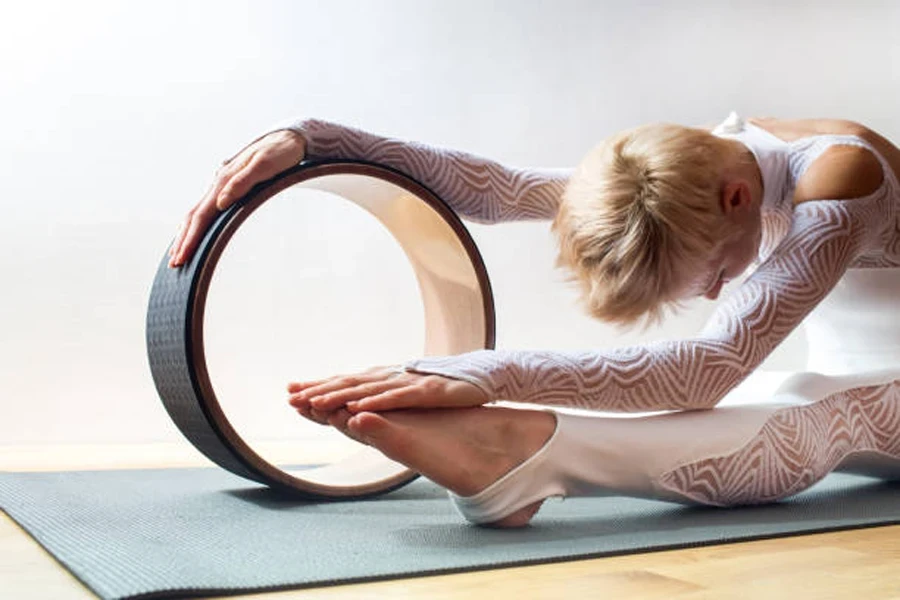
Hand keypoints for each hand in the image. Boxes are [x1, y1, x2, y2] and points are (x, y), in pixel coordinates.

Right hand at [168, 129, 306, 267]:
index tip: (182, 257)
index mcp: (224, 180)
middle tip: (174, 265)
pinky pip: (206, 209)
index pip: (201, 215)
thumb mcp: (266, 165)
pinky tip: (195, 233)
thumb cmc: (280, 153)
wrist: (287, 138)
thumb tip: (220, 202)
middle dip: (183, 241)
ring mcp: (221, 185)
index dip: (190, 238)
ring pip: (197, 213)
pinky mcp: (227, 187)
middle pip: (193, 216)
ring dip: (186, 234)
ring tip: (178, 254)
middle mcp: (219, 184)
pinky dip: (196, 225)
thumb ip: (243, 182)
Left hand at [286, 366, 488, 423]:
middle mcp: (391, 377)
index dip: (318, 386)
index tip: (290, 390)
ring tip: (312, 404)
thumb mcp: (410, 391)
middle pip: (348, 384)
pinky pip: (396, 397)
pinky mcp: (426, 390)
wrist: (483, 376)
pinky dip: (375, 401)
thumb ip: (385, 394)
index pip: (345, 382)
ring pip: (366, 390)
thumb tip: (360, 401)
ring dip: (338, 396)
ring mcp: (407, 382)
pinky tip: (358, 407)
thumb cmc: (446, 386)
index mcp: (386, 379)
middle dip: (317, 391)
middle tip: (289, 398)